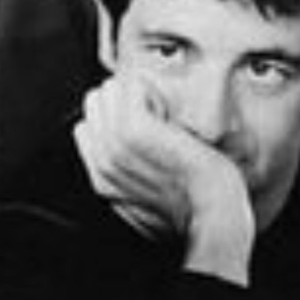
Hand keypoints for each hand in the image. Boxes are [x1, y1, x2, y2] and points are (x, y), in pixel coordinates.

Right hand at [74, 74, 254, 283]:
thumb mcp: (147, 203)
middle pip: (94, 104)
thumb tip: (129, 156)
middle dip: (121, 101)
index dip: (113, 118)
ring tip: (160, 113)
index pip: (87, 127)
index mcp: (102, 178)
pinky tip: (165, 108)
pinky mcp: (135, 130)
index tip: (142, 124)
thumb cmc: (193, 210)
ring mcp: (116, 144)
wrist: (212, 212)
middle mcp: (103, 159)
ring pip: (107, 91)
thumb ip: (127, 180)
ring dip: (134, 93)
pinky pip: (128, 87)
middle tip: (153, 117)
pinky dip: (147, 88)